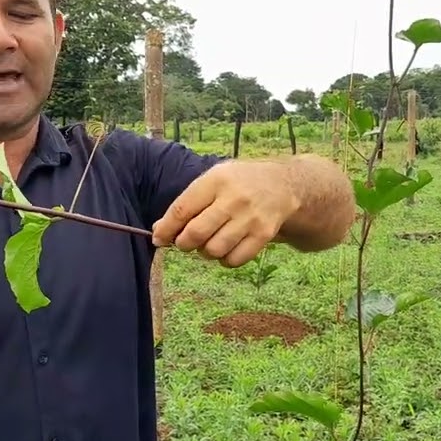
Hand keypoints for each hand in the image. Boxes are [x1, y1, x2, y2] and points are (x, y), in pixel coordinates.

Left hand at [151, 162, 297, 267]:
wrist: (282, 184)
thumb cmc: (238, 183)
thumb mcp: (213, 180)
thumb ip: (187, 203)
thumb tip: (159, 230)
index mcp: (216, 180)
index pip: (182, 210)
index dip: (166, 229)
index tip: (158, 239)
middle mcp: (234, 199)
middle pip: (196, 233)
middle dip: (183, 243)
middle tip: (184, 242)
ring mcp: (251, 218)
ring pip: (214, 250)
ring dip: (204, 252)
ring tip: (208, 243)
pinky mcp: (264, 235)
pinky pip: (234, 260)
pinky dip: (224, 260)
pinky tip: (225, 248)